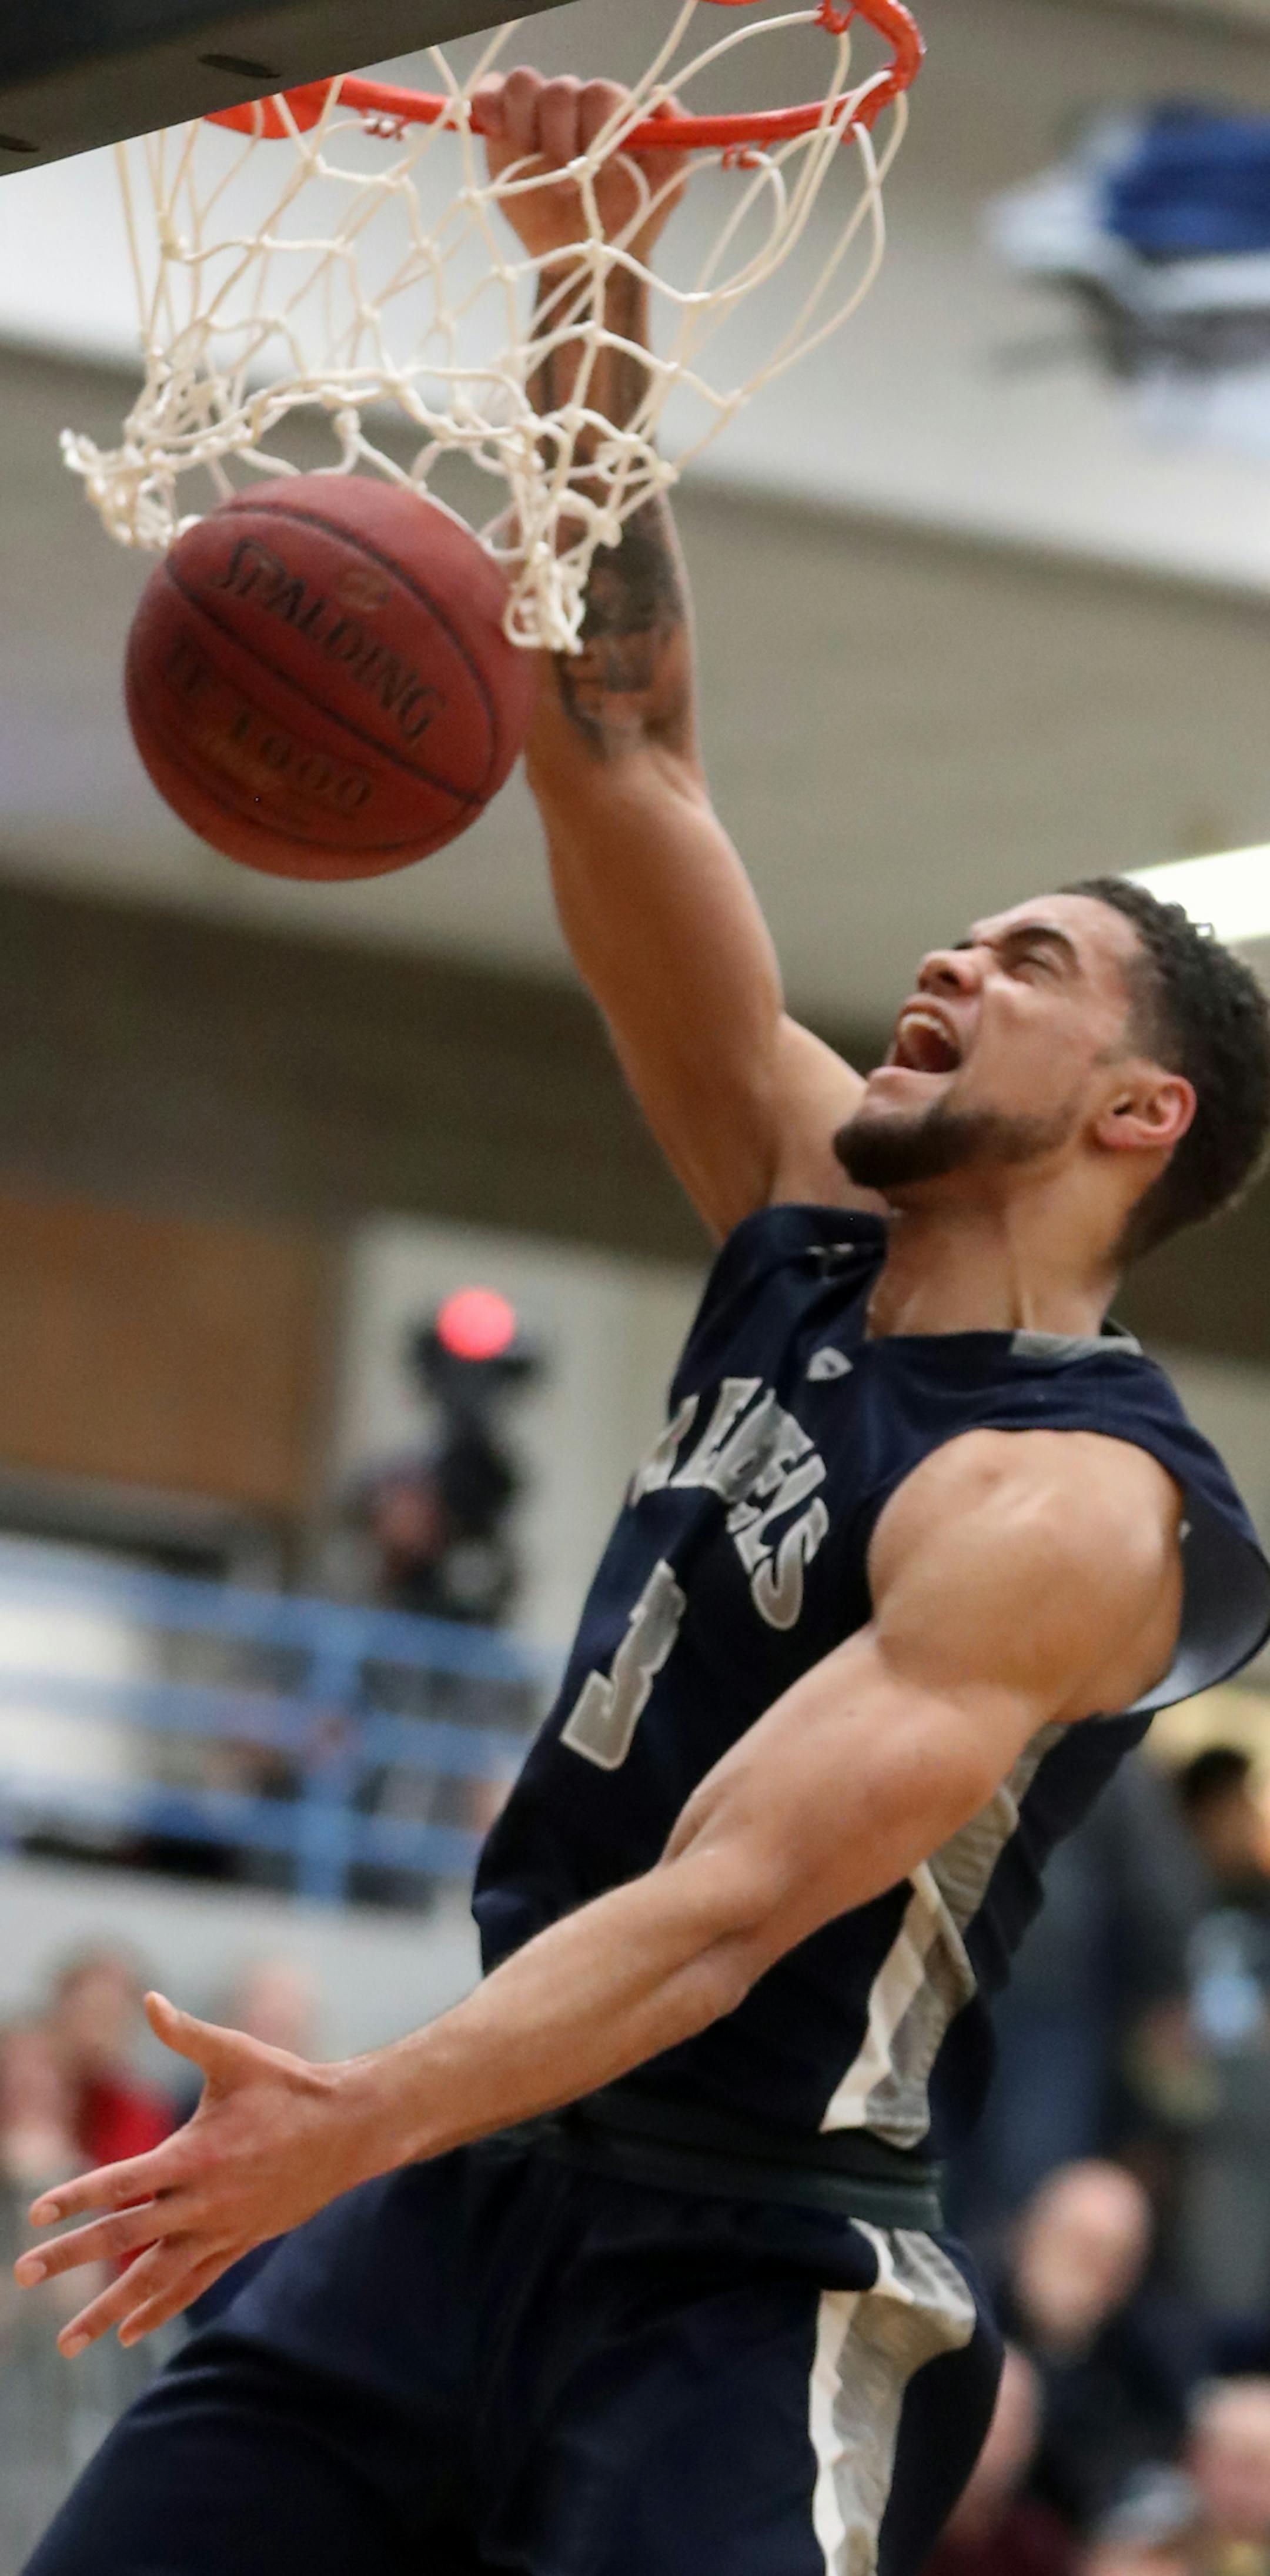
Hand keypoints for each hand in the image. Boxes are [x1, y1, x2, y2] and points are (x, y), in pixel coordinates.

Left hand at [12, 1993, 378, 2353]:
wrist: (349, 2130)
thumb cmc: (287, 2086)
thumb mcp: (237, 2054)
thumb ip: (186, 2034)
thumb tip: (150, 1999)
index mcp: (195, 2155)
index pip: (122, 2182)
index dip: (75, 2197)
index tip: (35, 2214)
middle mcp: (202, 2201)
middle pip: (125, 2237)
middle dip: (70, 2257)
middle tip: (23, 2275)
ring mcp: (220, 2229)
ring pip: (154, 2279)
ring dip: (108, 2310)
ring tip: (66, 2342)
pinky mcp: (238, 2243)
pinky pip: (191, 2285)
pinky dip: (157, 2310)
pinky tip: (126, 2334)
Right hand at [474, 70, 687, 265]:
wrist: (584, 263)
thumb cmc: (626, 224)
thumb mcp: (665, 191)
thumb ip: (675, 147)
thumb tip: (665, 103)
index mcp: (612, 115)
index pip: (601, 94)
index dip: (595, 128)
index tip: (598, 170)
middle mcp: (575, 107)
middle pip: (561, 89)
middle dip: (561, 137)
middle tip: (567, 189)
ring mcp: (537, 114)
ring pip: (526, 84)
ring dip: (527, 123)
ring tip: (535, 168)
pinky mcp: (504, 128)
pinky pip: (491, 92)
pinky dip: (488, 102)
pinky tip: (496, 129)